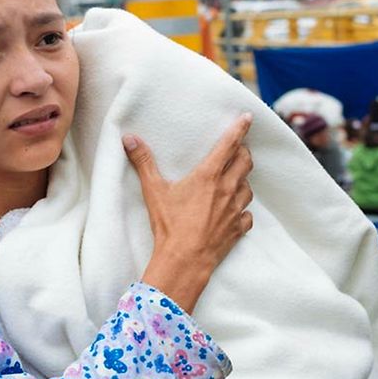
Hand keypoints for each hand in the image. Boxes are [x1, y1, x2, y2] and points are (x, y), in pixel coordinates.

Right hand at [125, 114, 254, 312]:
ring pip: (248, 188)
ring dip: (243, 181)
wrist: (184, 261)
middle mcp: (226, 189)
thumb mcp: (153, 191)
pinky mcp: (238, 229)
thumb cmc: (169, 226)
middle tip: (238, 150)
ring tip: (234, 180)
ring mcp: (235, 210)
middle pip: (245, 163)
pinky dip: (243, 211)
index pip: (229, 144)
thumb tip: (129, 138)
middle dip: (243, 153)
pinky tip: (236, 212)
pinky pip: (247, 215)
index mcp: (208, 176)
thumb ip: (143, 162)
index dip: (240, 129)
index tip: (248, 118)